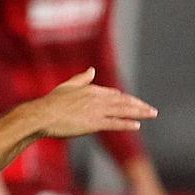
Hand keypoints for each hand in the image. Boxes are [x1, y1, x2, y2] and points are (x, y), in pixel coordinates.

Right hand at [25, 68, 156, 140]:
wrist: (42, 115)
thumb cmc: (51, 103)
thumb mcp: (67, 87)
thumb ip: (81, 79)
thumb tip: (92, 70)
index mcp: (91, 90)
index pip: (113, 95)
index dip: (126, 100)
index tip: (135, 104)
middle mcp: (97, 98)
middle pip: (123, 101)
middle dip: (139, 105)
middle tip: (152, 110)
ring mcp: (96, 110)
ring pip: (123, 110)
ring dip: (139, 112)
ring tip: (152, 114)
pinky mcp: (94, 123)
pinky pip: (114, 123)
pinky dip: (127, 123)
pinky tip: (138, 125)